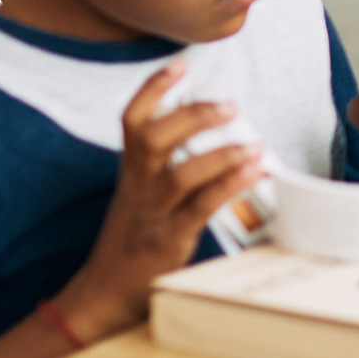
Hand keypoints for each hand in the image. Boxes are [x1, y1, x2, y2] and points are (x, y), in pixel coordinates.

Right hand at [52, 61, 262, 341]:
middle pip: (153, 139)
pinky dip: (229, 188)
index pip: (133, 121)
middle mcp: (138, 186)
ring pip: (179, 176)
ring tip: (254, 144)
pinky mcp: (168, 241)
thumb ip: (165, 163)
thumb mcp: (141, 193)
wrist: (103, 292)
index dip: (153, 90)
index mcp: (132, 170)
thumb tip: (206, 130)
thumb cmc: (132, 237)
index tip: (179, 64)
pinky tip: (255, 173)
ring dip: (220, 156)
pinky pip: (199, 209)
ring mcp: (152, 214)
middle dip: (191, 117)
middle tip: (230, 105)